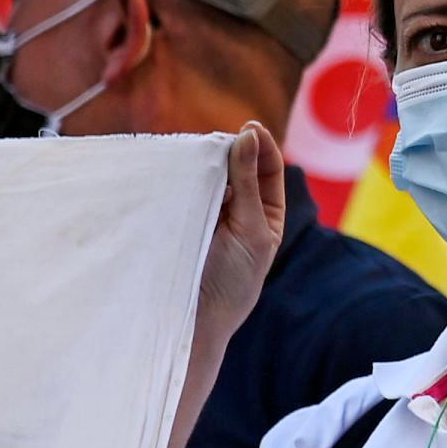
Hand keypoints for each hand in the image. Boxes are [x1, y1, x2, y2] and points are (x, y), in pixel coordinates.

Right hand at [197, 123, 285, 350]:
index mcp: (266, 213)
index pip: (268, 168)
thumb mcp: (251, 230)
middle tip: (217, 139)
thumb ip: (250, 185)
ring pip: (208, 176)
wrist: (195, 319)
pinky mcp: (178, 218)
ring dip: (205, 162)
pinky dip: (182, 177)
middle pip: (236, 166)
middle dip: (229, 149)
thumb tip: (249, 136)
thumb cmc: (234, 281)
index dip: (261, 145)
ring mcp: (206, 212)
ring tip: (198, 151)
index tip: (250, 128)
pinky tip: (178, 166)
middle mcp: (237, 209)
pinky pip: (182, 190)